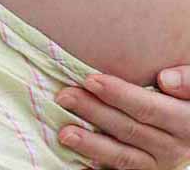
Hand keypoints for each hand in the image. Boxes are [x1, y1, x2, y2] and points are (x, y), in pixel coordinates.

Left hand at [56, 67, 189, 168]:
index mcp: (185, 122)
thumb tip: (166, 79)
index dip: (118, 94)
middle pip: (127, 128)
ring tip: (64, 133)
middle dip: (93, 111)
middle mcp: (172, 147)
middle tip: (65, 96)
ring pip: (121, 156)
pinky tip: (78, 161)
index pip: (147, 108)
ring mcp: (158, 164)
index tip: (90, 80)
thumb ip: (188, 80)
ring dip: (90, 144)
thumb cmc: (187, 99)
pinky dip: (98, 166)